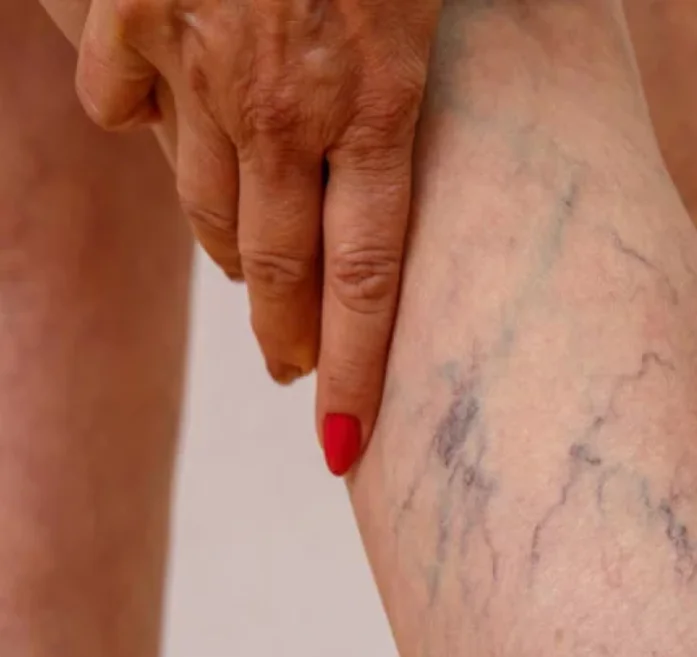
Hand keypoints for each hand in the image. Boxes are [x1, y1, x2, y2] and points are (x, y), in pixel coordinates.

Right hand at [73, 0, 441, 474]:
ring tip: (253, 284)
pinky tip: (164, 133)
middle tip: (299, 376)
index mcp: (378, 101)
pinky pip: (123, 103)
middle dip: (290, 335)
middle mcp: (285, 107)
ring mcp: (202, 64)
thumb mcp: (443, 0)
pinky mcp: (137, 15)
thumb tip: (444, 113)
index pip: (370, 278)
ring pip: (204, 200)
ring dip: (230, 252)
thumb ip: (434, 74)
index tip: (350, 443)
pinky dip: (145, 124)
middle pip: (280, 264)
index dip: (359, 369)